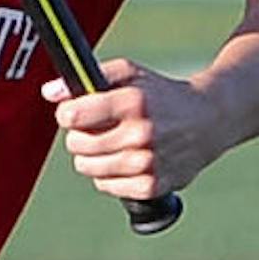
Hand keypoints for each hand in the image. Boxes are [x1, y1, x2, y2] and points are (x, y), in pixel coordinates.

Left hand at [44, 57, 221, 202]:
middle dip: (78, 135)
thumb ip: (87, 77)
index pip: (73, 115)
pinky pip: (107, 186)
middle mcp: (141, 134)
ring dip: (91, 156)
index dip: (67, 113)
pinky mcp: (153, 186)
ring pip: (88, 167)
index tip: (73, 112)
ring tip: (108, 144)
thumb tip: (49, 92)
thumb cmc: (162, 94)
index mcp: (133, 102)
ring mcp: (148, 163)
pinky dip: (108, 175)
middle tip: (93, 128)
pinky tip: (122, 161)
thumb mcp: (130, 73)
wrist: (209, 120)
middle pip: (77, 144)